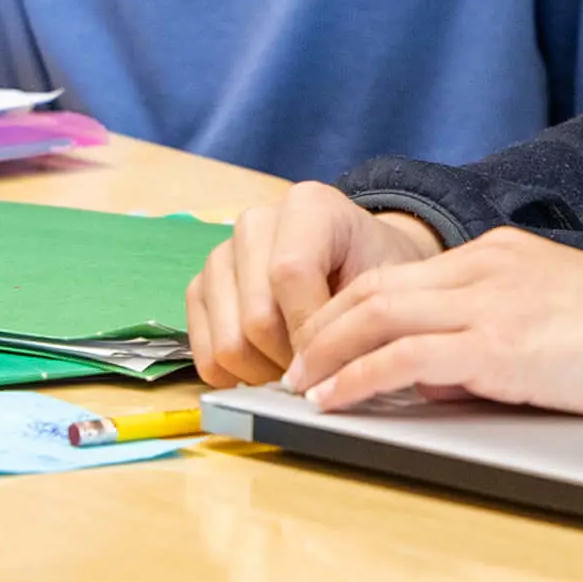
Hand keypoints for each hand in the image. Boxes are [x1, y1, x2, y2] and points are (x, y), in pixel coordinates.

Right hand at [186, 182, 445, 387]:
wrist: (357, 261)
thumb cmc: (375, 272)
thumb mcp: (382, 285)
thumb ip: (351, 317)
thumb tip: (312, 373)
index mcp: (306, 206)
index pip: (290, 273)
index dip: (311, 331)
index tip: (337, 361)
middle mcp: (253, 223)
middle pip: (256, 318)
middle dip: (293, 361)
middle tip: (323, 370)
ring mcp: (220, 256)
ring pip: (229, 343)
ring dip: (267, 372)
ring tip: (299, 367)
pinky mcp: (199, 289)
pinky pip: (204, 354)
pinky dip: (238, 375)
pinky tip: (269, 366)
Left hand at [283, 226, 582, 418]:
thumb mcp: (555, 322)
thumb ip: (494, 338)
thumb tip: (438, 375)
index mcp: (500, 256)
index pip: (402, 277)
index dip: (351, 310)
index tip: (322, 341)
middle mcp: (486, 266)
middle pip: (375, 289)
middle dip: (323, 328)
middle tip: (291, 364)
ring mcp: (492, 301)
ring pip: (378, 317)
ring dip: (327, 353)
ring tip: (298, 385)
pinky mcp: (502, 344)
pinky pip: (405, 358)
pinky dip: (358, 377)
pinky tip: (335, 399)